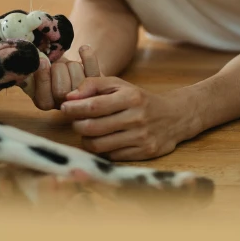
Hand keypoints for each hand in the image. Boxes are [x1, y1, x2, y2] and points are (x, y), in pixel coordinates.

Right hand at [31, 46, 100, 110]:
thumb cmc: (40, 65)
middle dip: (57, 69)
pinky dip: (88, 57)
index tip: (42, 61)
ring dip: (70, 65)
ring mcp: (82, 96)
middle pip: (61, 91)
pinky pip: (94, 70)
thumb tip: (35, 65)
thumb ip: (28, 73)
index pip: (44, 99)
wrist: (56, 61)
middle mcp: (65, 105)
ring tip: (65, 63)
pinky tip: (83, 49)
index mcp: (45, 103)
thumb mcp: (29, 70)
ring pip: (78, 80)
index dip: (43, 77)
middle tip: (54, 63)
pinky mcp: (95, 83)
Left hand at [60, 78, 194, 160]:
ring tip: (87, 131)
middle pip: (93, 127)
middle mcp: (137, 118)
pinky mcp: (144, 153)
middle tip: (75, 121)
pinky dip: (102, 149)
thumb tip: (69, 96)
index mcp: (131, 97)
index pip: (94, 106)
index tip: (64, 108)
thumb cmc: (139, 99)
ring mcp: (141, 137)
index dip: (74, 108)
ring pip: (99, 145)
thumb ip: (93, 85)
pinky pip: (111, 156)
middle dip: (77, 125)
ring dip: (86, 139)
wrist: (174, 116)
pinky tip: (104, 140)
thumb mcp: (120, 85)